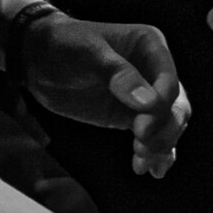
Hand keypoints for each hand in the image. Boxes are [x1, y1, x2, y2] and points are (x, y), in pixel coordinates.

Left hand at [20, 16, 190, 177]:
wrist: (37, 58)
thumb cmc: (63, 44)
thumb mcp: (87, 52)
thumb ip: (118, 74)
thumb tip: (148, 104)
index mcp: (150, 44)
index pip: (169, 81)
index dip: (161, 107)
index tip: (141, 129)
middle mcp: (153, 68)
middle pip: (175, 105)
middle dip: (164, 130)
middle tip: (142, 148)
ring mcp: (144, 94)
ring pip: (168, 123)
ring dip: (160, 145)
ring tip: (142, 164)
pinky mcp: (131, 115)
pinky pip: (152, 135)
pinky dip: (155, 152)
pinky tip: (147, 169)